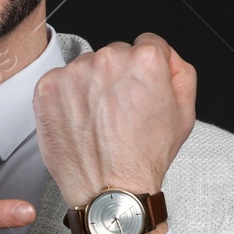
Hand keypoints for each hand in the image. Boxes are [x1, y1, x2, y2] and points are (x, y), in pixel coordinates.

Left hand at [32, 32, 196, 206]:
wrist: (108, 190)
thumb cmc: (144, 157)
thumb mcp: (185, 113)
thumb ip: (181, 71)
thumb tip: (167, 56)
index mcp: (144, 61)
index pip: (147, 44)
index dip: (147, 69)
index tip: (140, 89)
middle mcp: (108, 60)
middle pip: (115, 54)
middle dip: (118, 77)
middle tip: (120, 111)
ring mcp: (74, 72)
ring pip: (86, 67)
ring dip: (91, 86)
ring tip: (98, 120)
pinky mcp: (48, 87)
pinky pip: (60, 81)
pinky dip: (67, 98)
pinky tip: (79, 121)